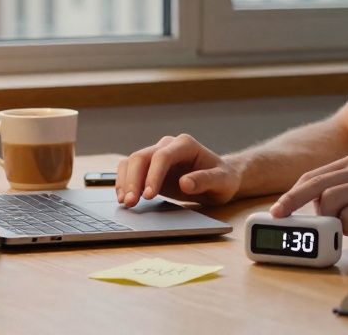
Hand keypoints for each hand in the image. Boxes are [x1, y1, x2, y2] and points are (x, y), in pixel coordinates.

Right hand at [115, 133, 240, 207]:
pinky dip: (124, 183)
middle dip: (133, 180)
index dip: (153, 175)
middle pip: (142, 157)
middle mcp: (168, 146)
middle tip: (131, 203)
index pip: (163, 156)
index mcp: (186, 145)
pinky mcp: (150, 167)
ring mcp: (157, 155)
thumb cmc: (223, 179)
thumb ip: (205, 180)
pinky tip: (124, 198)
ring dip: (125, 182)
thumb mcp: (222, 182)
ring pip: (132, 162)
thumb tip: (185, 183)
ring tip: (126, 203)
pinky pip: (130, 170)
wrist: (219, 179)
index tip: (149, 195)